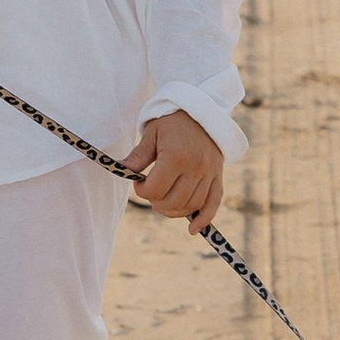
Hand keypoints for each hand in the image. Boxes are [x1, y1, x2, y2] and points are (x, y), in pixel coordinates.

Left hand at [124, 109, 223, 233]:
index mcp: (176, 156)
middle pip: (173, 201)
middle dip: (156, 203)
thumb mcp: (152, 134)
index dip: (142, 192)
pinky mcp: (218, 176)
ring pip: (191, 205)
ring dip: (174, 211)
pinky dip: (204, 219)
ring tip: (163, 204)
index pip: (156, 189)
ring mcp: (209, 173)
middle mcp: (195, 167)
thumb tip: (121, 170)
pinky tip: (193, 229)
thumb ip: (138, 156)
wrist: (201, 110)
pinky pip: (214, 203)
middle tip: (150, 194)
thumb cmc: (172, 120)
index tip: (138, 184)